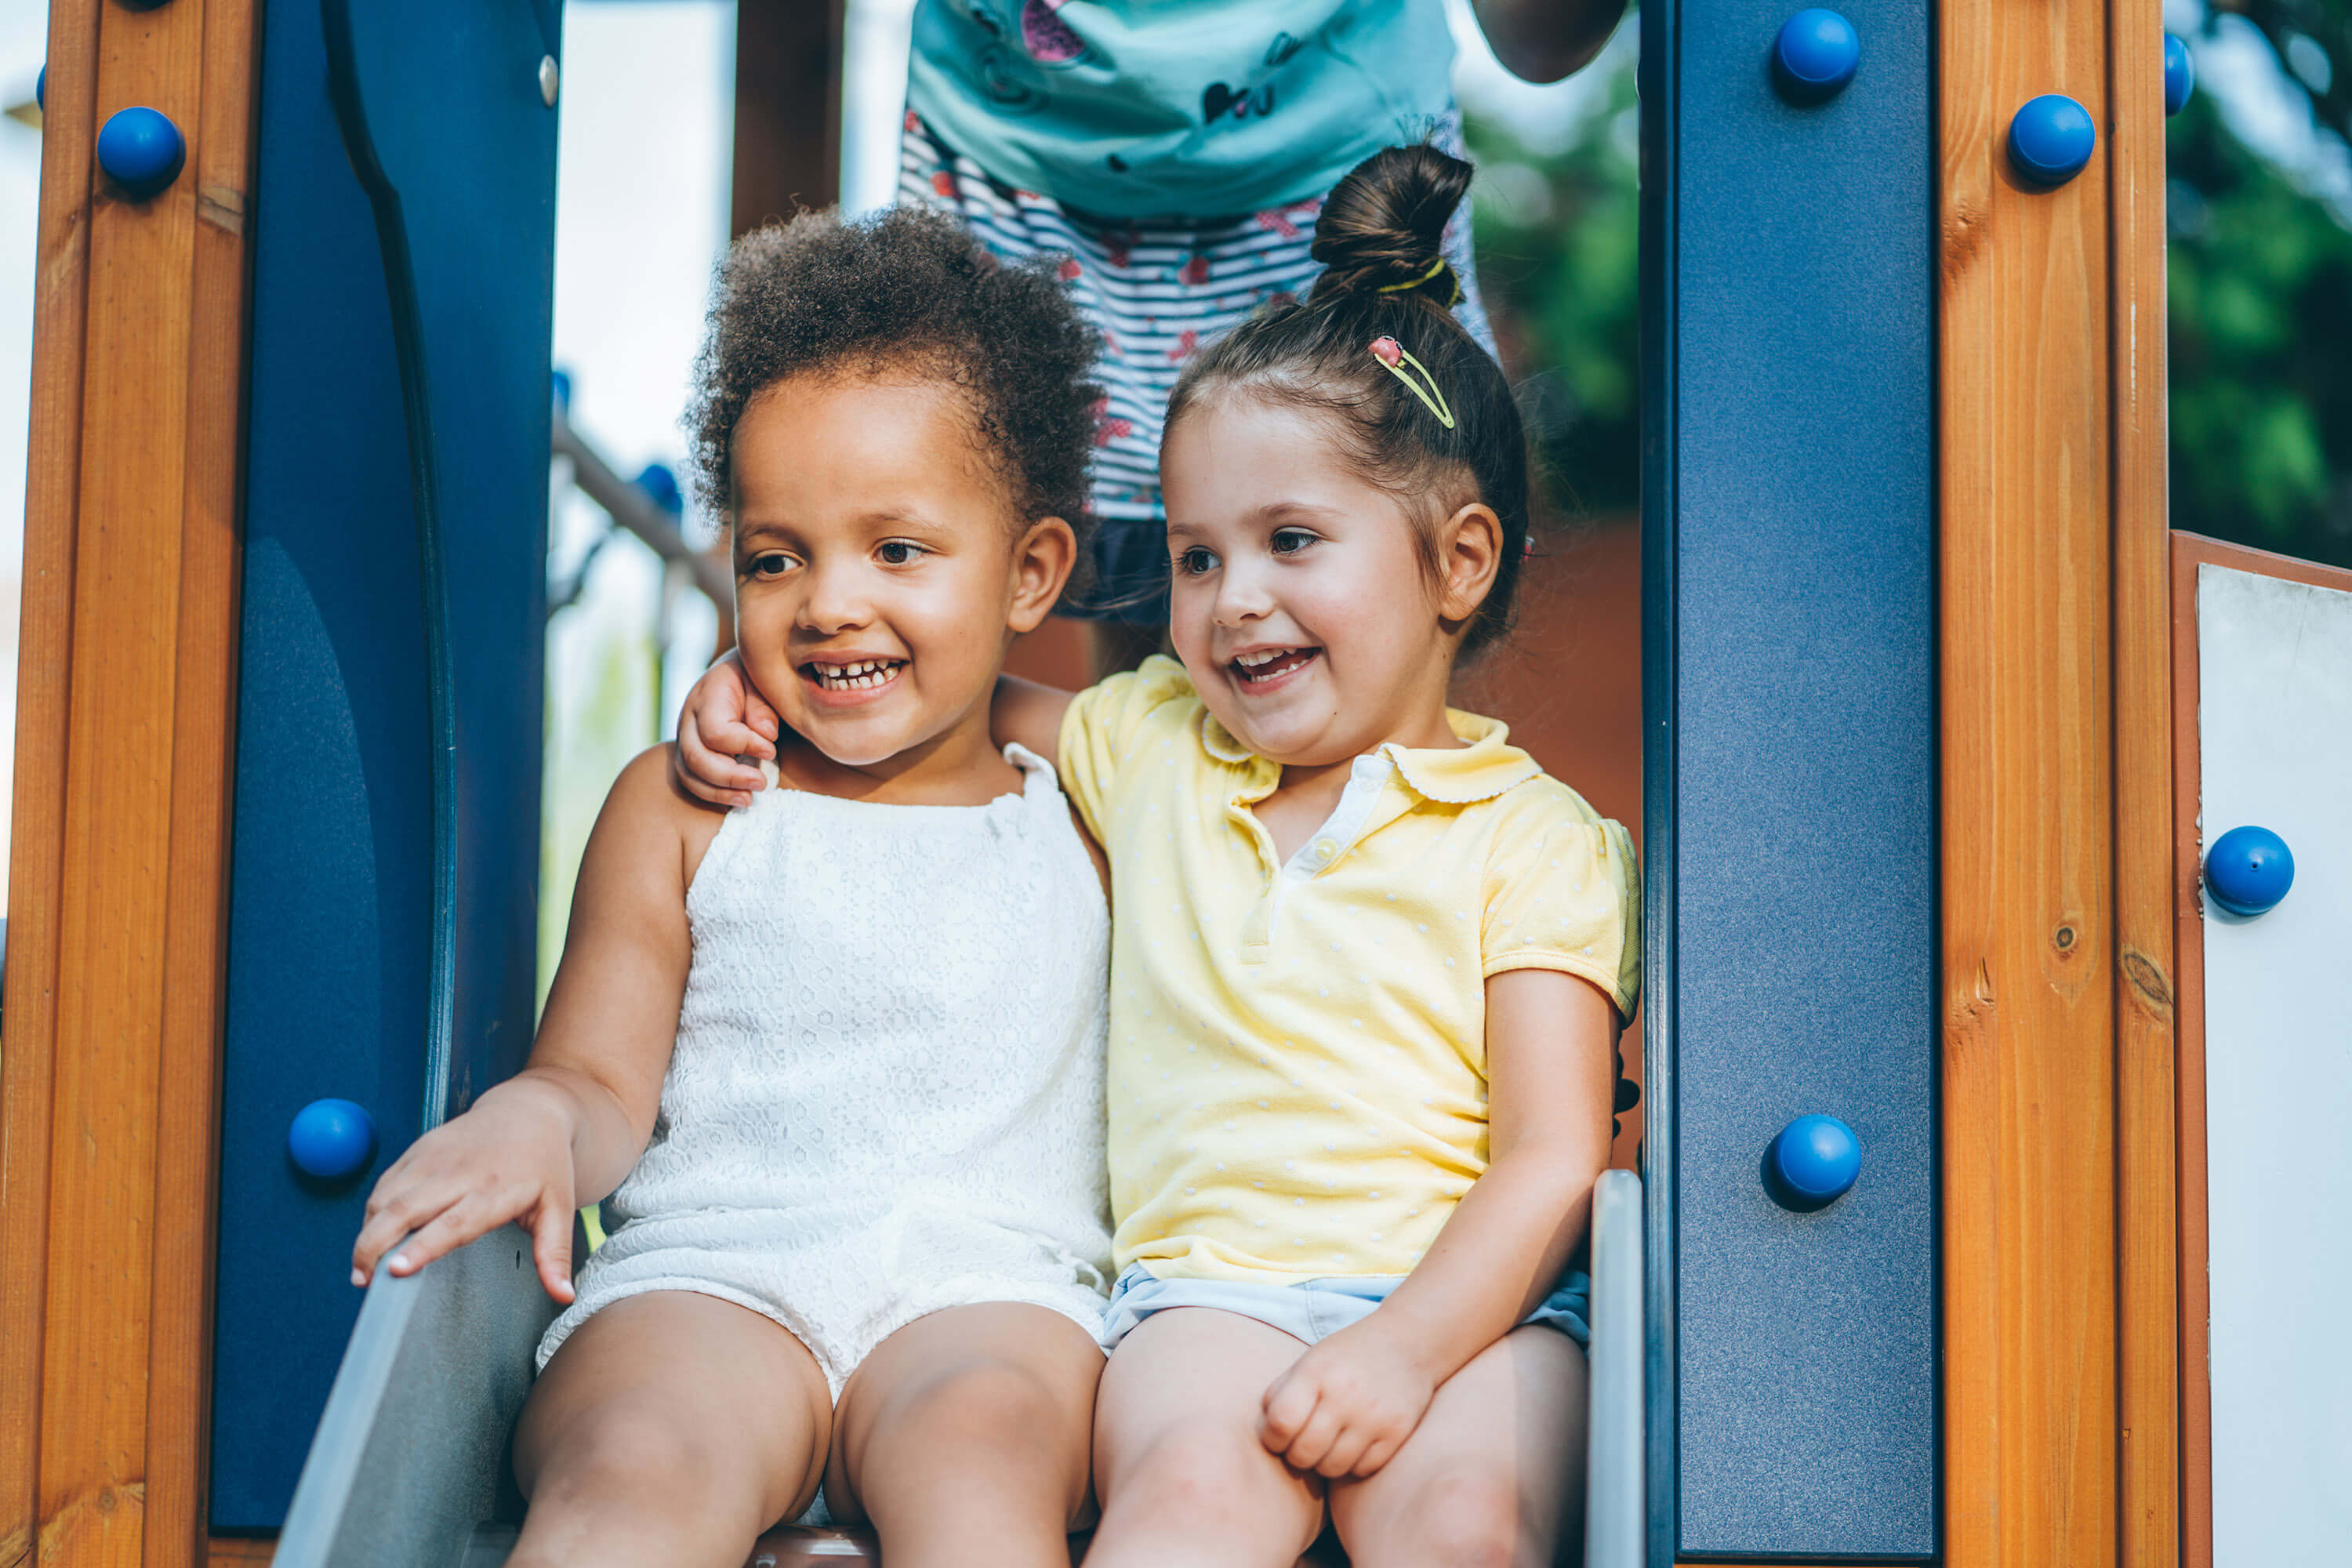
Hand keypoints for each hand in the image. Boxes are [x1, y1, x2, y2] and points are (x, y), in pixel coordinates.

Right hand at [350, 1078, 581, 1301]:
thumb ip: (555, 1254)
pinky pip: (385, 1183)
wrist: (529, 1111)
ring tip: (361, 1269)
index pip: (453, 1222)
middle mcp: (459, 1172)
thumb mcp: (559, 1208)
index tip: (395, 1269)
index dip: (422, 1246)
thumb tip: (564, 1296)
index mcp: (496, 1189)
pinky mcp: (419, 1149)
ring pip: (387, 1196)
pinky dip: (372, 1212)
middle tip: (363, 1280)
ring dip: (367, 1232)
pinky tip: (371, 1237)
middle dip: (375, 1245)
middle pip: (406, 1209)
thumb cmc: (545, 1165)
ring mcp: (435, 1157)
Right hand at [674, 652, 780, 807]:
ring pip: (689, 774)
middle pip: (695, 757)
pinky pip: (691, 780)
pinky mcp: (689, 753)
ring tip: (749, 799)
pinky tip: (739, 799)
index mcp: (708, 695)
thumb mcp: (763, 681)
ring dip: (719, 792)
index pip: (715, 731)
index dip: (744, 745)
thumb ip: (763, 706)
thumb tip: (765, 735)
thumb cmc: (756, 677)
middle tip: (761, 784)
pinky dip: (713, 795)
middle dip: (729, 777)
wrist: (738, 673)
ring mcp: (686, 737)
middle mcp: (689, 717)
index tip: (771, 750)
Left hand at [1258, 1319, 1438, 1478]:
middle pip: (1303, 1453)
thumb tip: (1263, 1432)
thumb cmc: (1348, 1355)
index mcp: (1316, 1373)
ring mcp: (1373, 1416)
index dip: (1271, 1439)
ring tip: (1327, 1445)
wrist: (1408, 1342)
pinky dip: (1353, 1464)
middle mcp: (1344, 1395)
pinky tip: (1353, 1444)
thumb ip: (1281, 1392)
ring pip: (1332, 1468)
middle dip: (1296, 1456)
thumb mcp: (1310, 1361)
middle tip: (1302, 1445)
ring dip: (1323, 1463)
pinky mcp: (1396, 1432)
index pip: (1280, 1423)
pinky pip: (1362, 1469)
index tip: (1277, 1437)